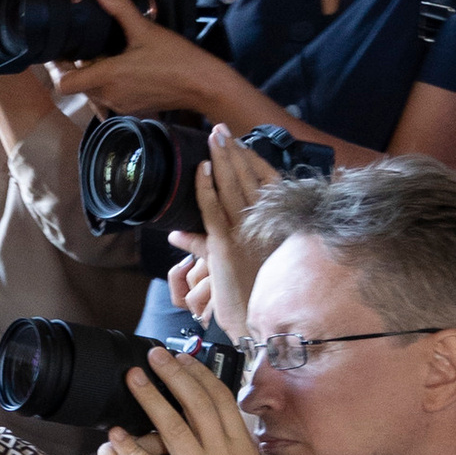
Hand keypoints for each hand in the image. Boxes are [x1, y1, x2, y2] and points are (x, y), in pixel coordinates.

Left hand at [48, 0, 262, 122]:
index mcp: (108, 77)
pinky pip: (110, 98)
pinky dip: (109, 85)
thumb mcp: (146, 30)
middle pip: (77, 87)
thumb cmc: (176, 59)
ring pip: (93, 93)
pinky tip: (122, 67)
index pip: (64, 84)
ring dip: (94, 76)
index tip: (62, 53)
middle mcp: (109, 95)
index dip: (58, 69)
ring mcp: (121, 105)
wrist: (204, 86)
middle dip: (77, 69)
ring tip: (104, 54)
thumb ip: (120, 8)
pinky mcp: (132, 109)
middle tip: (83, 47)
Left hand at [120, 345, 291, 454]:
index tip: (183, 358)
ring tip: (132, 378)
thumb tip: (226, 430)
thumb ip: (237, 451)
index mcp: (241, 446)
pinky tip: (116, 433)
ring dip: (149, 399)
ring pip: (172, 427)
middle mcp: (223, 454)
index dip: (199, 375)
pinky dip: (132, 448)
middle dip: (173, 375)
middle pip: (195, 403)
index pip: (219, 399)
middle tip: (152, 355)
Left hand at [168, 122, 285, 337]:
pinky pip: (214, 210)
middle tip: (222, 130)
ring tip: (215, 136)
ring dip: (222, 160)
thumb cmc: (251, 296)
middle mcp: (265, 227)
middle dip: (234, 152)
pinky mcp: (226, 246)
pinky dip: (206, 188)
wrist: (260, 324)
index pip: (269, 184)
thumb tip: (176, 236)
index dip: (253, 161)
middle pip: (250, 180)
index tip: (241, 144)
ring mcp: (246, 235)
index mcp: (278, 227)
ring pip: (233, 189)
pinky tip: (201, 169)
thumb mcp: (235, 265)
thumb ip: (206, 245)